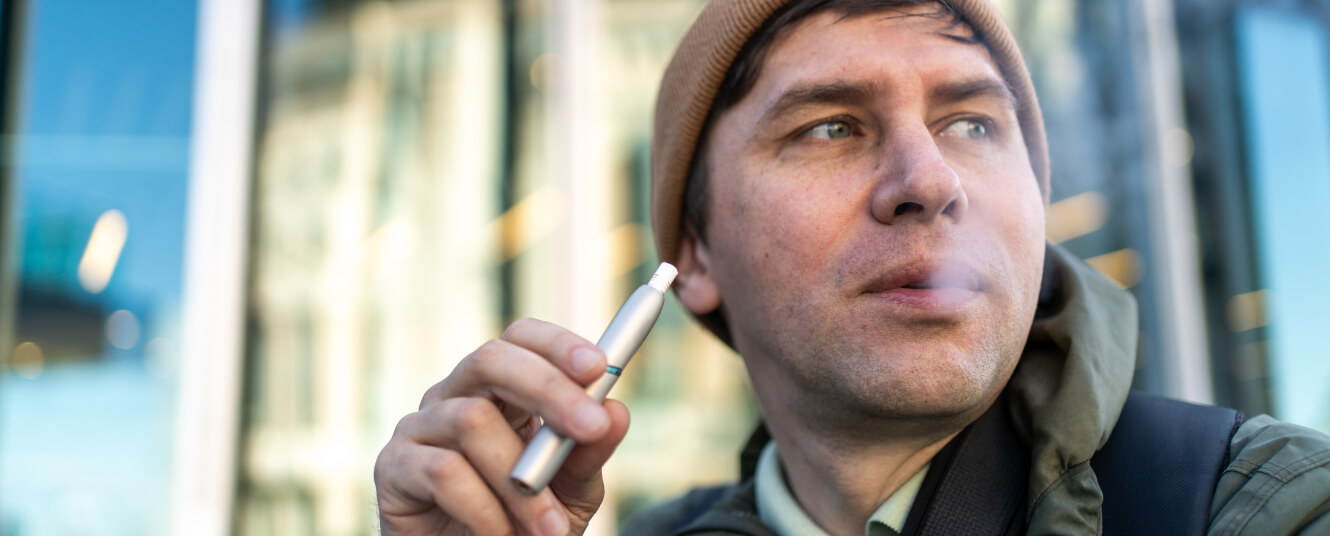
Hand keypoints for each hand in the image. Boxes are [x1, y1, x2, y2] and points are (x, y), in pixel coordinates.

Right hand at [374, 318, 631, 534]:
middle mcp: (454, 397)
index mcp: (499, 391)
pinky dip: (484, 508)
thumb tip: (616, 411)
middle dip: (547, 387)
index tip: (599, 367)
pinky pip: (443, 471)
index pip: (520, 339)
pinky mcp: (393, 467)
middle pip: (491, 359)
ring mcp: (419, 428)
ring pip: (471, 420)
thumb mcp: (571, 493)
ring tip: (549, 530)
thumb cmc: (523, 526)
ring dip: (520, 481)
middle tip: (588, 426)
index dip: (557, 344)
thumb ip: (589, 454)